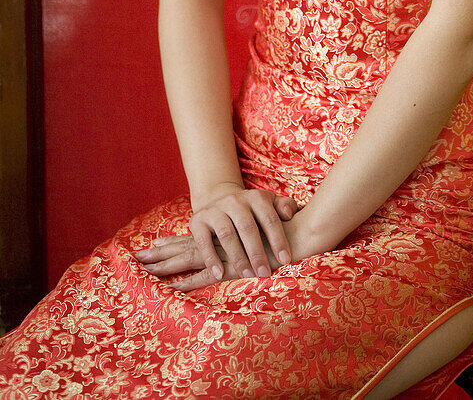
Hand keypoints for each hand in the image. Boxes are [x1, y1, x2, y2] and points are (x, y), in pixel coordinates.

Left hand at [134, 202, 319, 291]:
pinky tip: (172, 286)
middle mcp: (222, 242)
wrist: (302, 234)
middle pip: (186, 247)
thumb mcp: (270, 228)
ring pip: (190, 259)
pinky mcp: (232, 267)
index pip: (195, 238)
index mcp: (227, 234)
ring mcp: (225, 254)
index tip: (154, 244)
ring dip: (167, 265)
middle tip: (138, 257)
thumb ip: (263, 222)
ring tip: (143, 269)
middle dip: (162, 253)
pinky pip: (205, 276)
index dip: (175, 241)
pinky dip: (189, 282)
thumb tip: (266, 219)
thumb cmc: (287, 232)